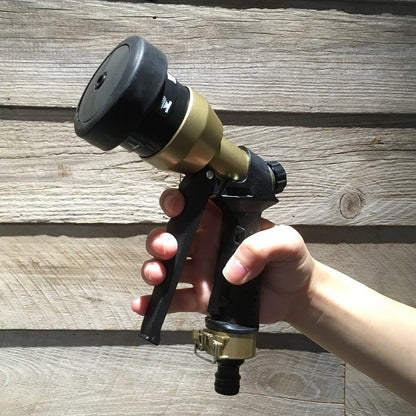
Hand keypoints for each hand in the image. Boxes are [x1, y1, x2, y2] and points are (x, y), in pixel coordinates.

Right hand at [131, 189, 315, 323]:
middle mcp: (206, 245)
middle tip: (169, 248)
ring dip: (154, 268)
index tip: (175, 207)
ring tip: (158, 276)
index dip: (177, 202)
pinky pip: (174, 299)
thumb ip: (261, 246)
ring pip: (166, 266)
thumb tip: (230, 271)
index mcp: (222, 224)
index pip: (194, 206)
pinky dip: (156, 303)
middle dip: (160, 240)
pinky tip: (143, 305)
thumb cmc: (290, 262)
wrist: (295, 295)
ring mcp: (201, 271)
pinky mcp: (201, 297)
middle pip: (170, 236)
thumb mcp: (286, 242)